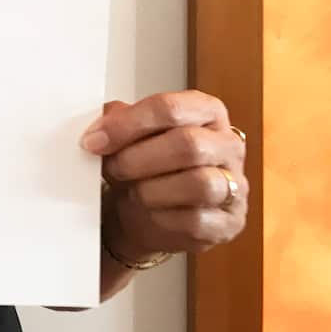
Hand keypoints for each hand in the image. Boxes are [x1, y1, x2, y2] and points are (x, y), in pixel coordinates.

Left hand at [81, 91, 247, 261]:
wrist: (150, 212)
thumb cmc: (146, 166)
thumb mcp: (129, 135)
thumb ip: (116, 121)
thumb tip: (100, 126)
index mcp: (205, 111)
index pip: (170, 108)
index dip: (127, 124)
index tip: (95, 139)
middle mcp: (227, 145)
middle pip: (188, 144)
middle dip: (137, 158)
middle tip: (111, 167)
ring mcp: (236, 186)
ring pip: (198, 184)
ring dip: (150, 189)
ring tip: (132, 190)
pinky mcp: (230, 223)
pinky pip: (197, 220)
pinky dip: (163, 217)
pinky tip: (150, 211)